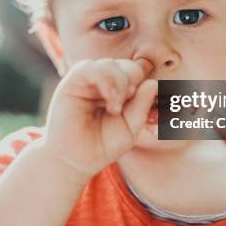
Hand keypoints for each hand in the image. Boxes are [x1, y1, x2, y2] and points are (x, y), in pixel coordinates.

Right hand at [44, 58, 156, 177]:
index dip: (143, 86)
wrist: (74, 161)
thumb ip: (141, 106)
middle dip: (133, 84)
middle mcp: (103, 82)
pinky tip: (109, 101)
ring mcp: (87, 80)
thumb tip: (152, 83)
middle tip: (125, 107)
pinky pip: (90, 68)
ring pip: (110, 64)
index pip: (137, 74)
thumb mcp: (130, 128)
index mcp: (118, 90)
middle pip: (127, 66)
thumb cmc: (101, 145)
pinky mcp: (72, 82)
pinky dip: (106, 81)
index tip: (140, 109)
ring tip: (115, 109)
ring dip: (120, 85)